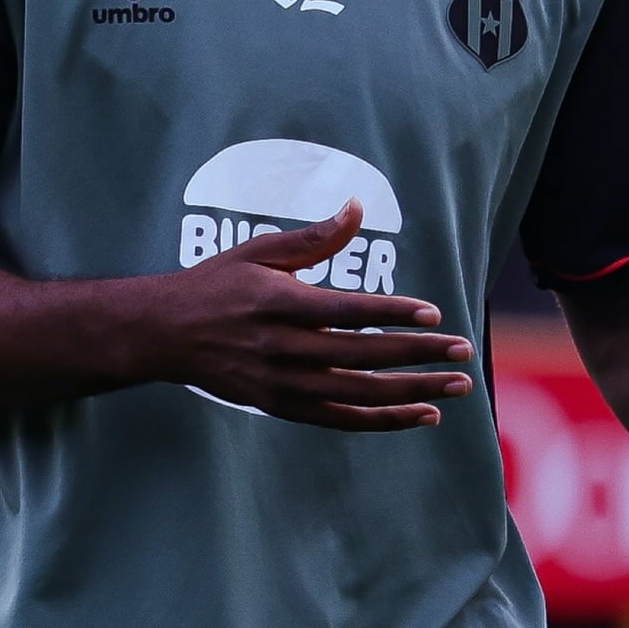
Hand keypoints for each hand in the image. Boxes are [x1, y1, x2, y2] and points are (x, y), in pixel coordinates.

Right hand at [126, 199, 473, 431]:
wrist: (165, 334)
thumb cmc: (217, 284)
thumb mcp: (260, 250)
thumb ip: (314, 238)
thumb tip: (357, 206)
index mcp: (279, 303)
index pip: (346, 311)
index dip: (392, 313)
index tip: (434, 312)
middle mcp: (282, 348)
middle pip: (362, 356)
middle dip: (418, 355)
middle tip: (463, 351)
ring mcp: (282, 384)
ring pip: (358, 395)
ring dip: (411, 392)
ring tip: (456, 386)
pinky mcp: (281, 406)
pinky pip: (341, 420)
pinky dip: (383, 420)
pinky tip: (421, 413)